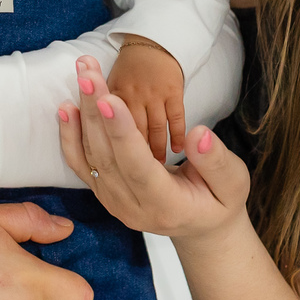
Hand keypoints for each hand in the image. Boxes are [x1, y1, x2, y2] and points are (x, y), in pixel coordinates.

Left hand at [58, 55, 250, 239]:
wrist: (200, 226)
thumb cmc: (218, 201)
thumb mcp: (233, 184)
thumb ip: (217, 161)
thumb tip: (198, 134)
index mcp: (167, 206)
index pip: (139, 168)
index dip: (122, 134)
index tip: (110, 99)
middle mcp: (132, 208)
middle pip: (108, 157)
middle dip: (97, 110)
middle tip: (90, 73)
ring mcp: (114, 203)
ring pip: (91, 156)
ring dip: (84, 112)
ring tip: (83, 74)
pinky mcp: (104, 192)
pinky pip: (81, 163)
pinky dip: (70, 135)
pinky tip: (66, 108)